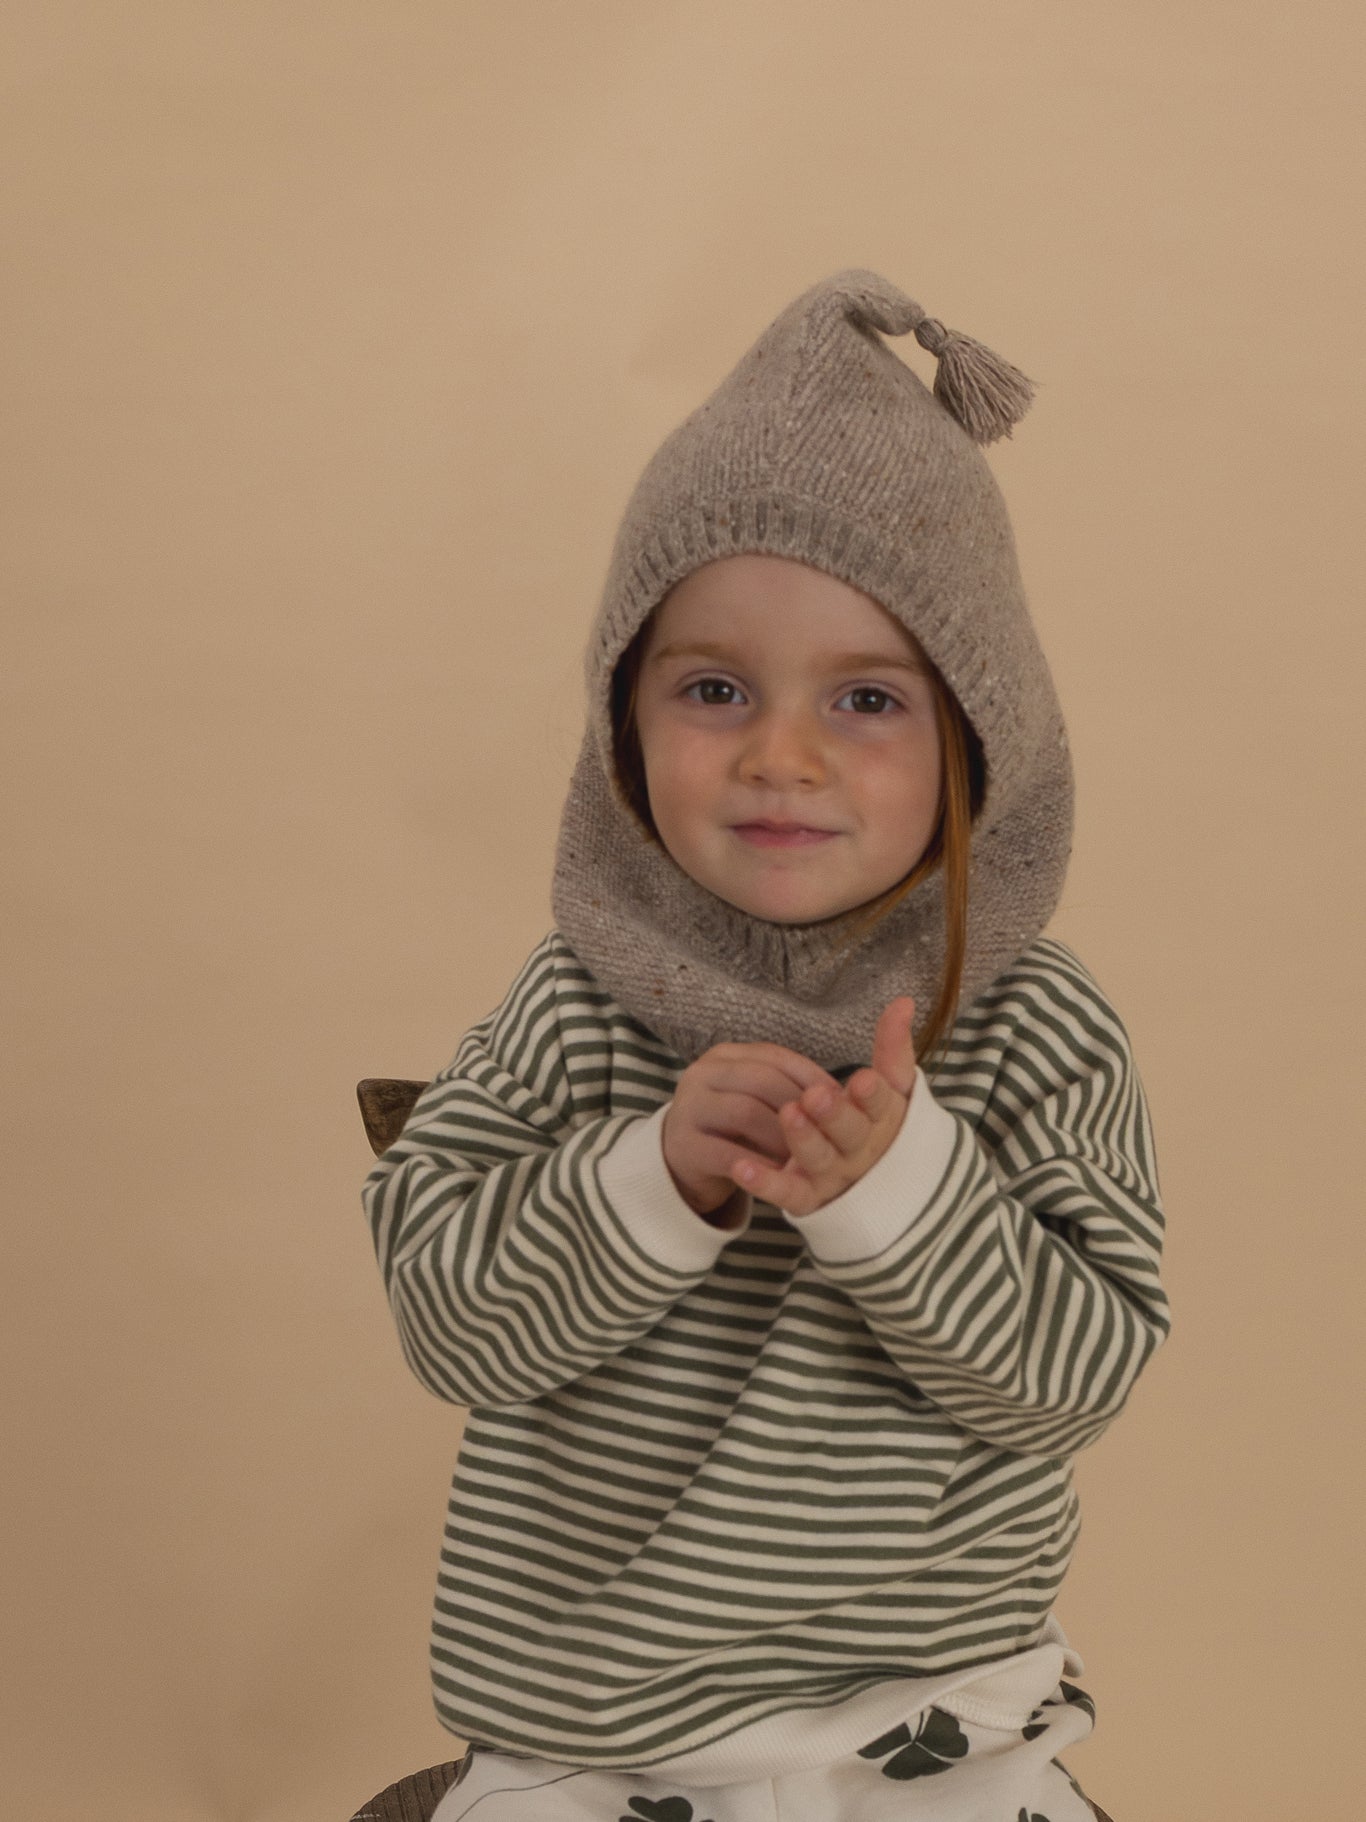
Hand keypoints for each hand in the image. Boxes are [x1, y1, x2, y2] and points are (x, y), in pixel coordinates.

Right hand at [662, 1041, 843, 1217]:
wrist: (685, 1160)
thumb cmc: (734, 1127)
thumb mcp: (759, 1100)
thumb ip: (789, 1090)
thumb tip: (842, 1096)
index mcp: (726, 1056)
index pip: (775, 1057)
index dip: (811, 1078)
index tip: (842, 1101)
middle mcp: (702, 1072)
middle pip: (761, 1080)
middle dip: (799, 1108)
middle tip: (827, 1133)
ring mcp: (688, 1106)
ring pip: (745, 1112)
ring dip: (782, 1136)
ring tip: (806, 1156)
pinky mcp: (683, 1145)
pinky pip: (728, 1153)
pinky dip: (760, 1165)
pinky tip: (780, 1177)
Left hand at [728, 997, 917, 1216]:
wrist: (876, 1183)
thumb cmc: (878, 1123)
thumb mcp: (891, 1086)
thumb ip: (893, 1047)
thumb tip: (904, 1000)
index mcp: (882, 1122)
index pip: (881, 1107)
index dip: (873, 1097)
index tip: (863, 1080)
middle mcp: (858, 1151)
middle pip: (849, 1135)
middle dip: (833, 1116)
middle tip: (815, 1096)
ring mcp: (833, 1176)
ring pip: (817, 1160)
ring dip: (802, 1140)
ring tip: (787, 1114)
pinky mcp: (807, 1198)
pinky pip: (787, 1194)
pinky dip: (766, 1183)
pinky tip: (741, 1168)